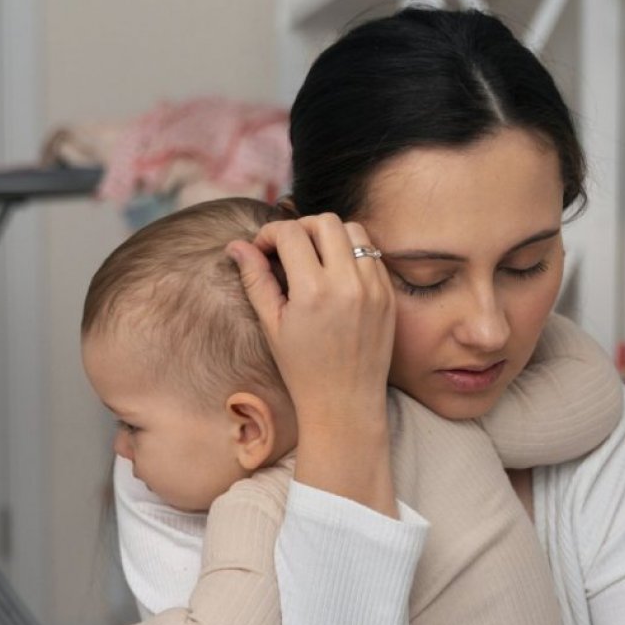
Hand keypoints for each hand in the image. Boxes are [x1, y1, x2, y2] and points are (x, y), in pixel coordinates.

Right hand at [227, 214, 394, 437]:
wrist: (345, 402)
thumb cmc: (302, 368)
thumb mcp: (272, 324)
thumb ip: (255, 279)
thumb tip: (236, 246)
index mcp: (313, 291)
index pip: (290, 232)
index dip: (269, 234)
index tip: (262, 249)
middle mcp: (348, 283)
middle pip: (324, 221)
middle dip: (300, 227)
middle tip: (288, 250)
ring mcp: (373, 287)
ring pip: (353, 230)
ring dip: (330, 235)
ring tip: (314, 259)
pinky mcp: (388, 294)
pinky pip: (371, 254)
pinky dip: (351, 254)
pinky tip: (336, 275)